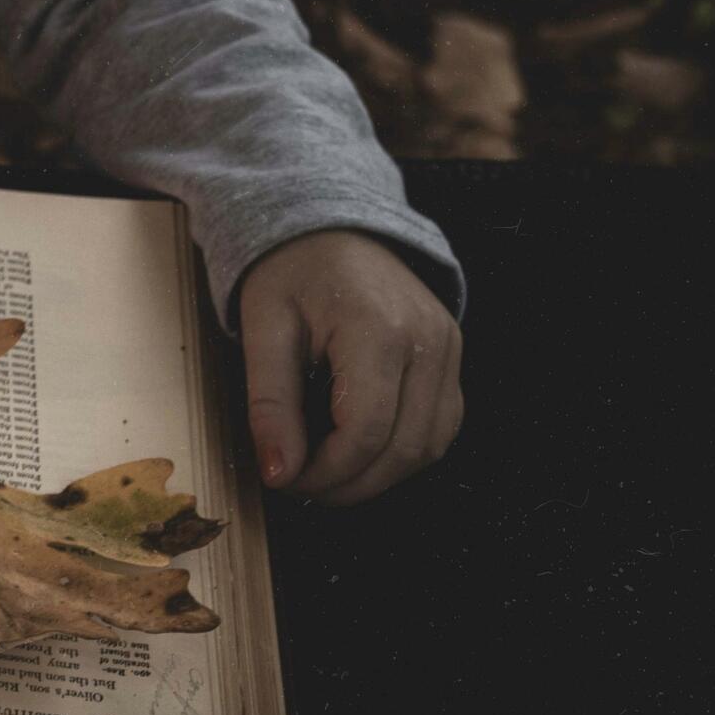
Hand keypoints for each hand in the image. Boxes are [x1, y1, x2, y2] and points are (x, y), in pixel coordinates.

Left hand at [237, 228, 462, 504]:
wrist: (331, 228)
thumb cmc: (291, 272)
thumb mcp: (262, 328)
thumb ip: (270, 403)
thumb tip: (278, 472)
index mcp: (377, 327)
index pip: (366, 431)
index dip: (327, 472)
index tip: (285, 480)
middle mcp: (428, 340)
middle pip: (404, 448)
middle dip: (351, 484)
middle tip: (302, 486)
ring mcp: (449, 348)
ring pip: (431, 446)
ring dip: (380, 476)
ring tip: (328, 473)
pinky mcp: (452, 356)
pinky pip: (441, 426)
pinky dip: (403, 451)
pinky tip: (360, 450)